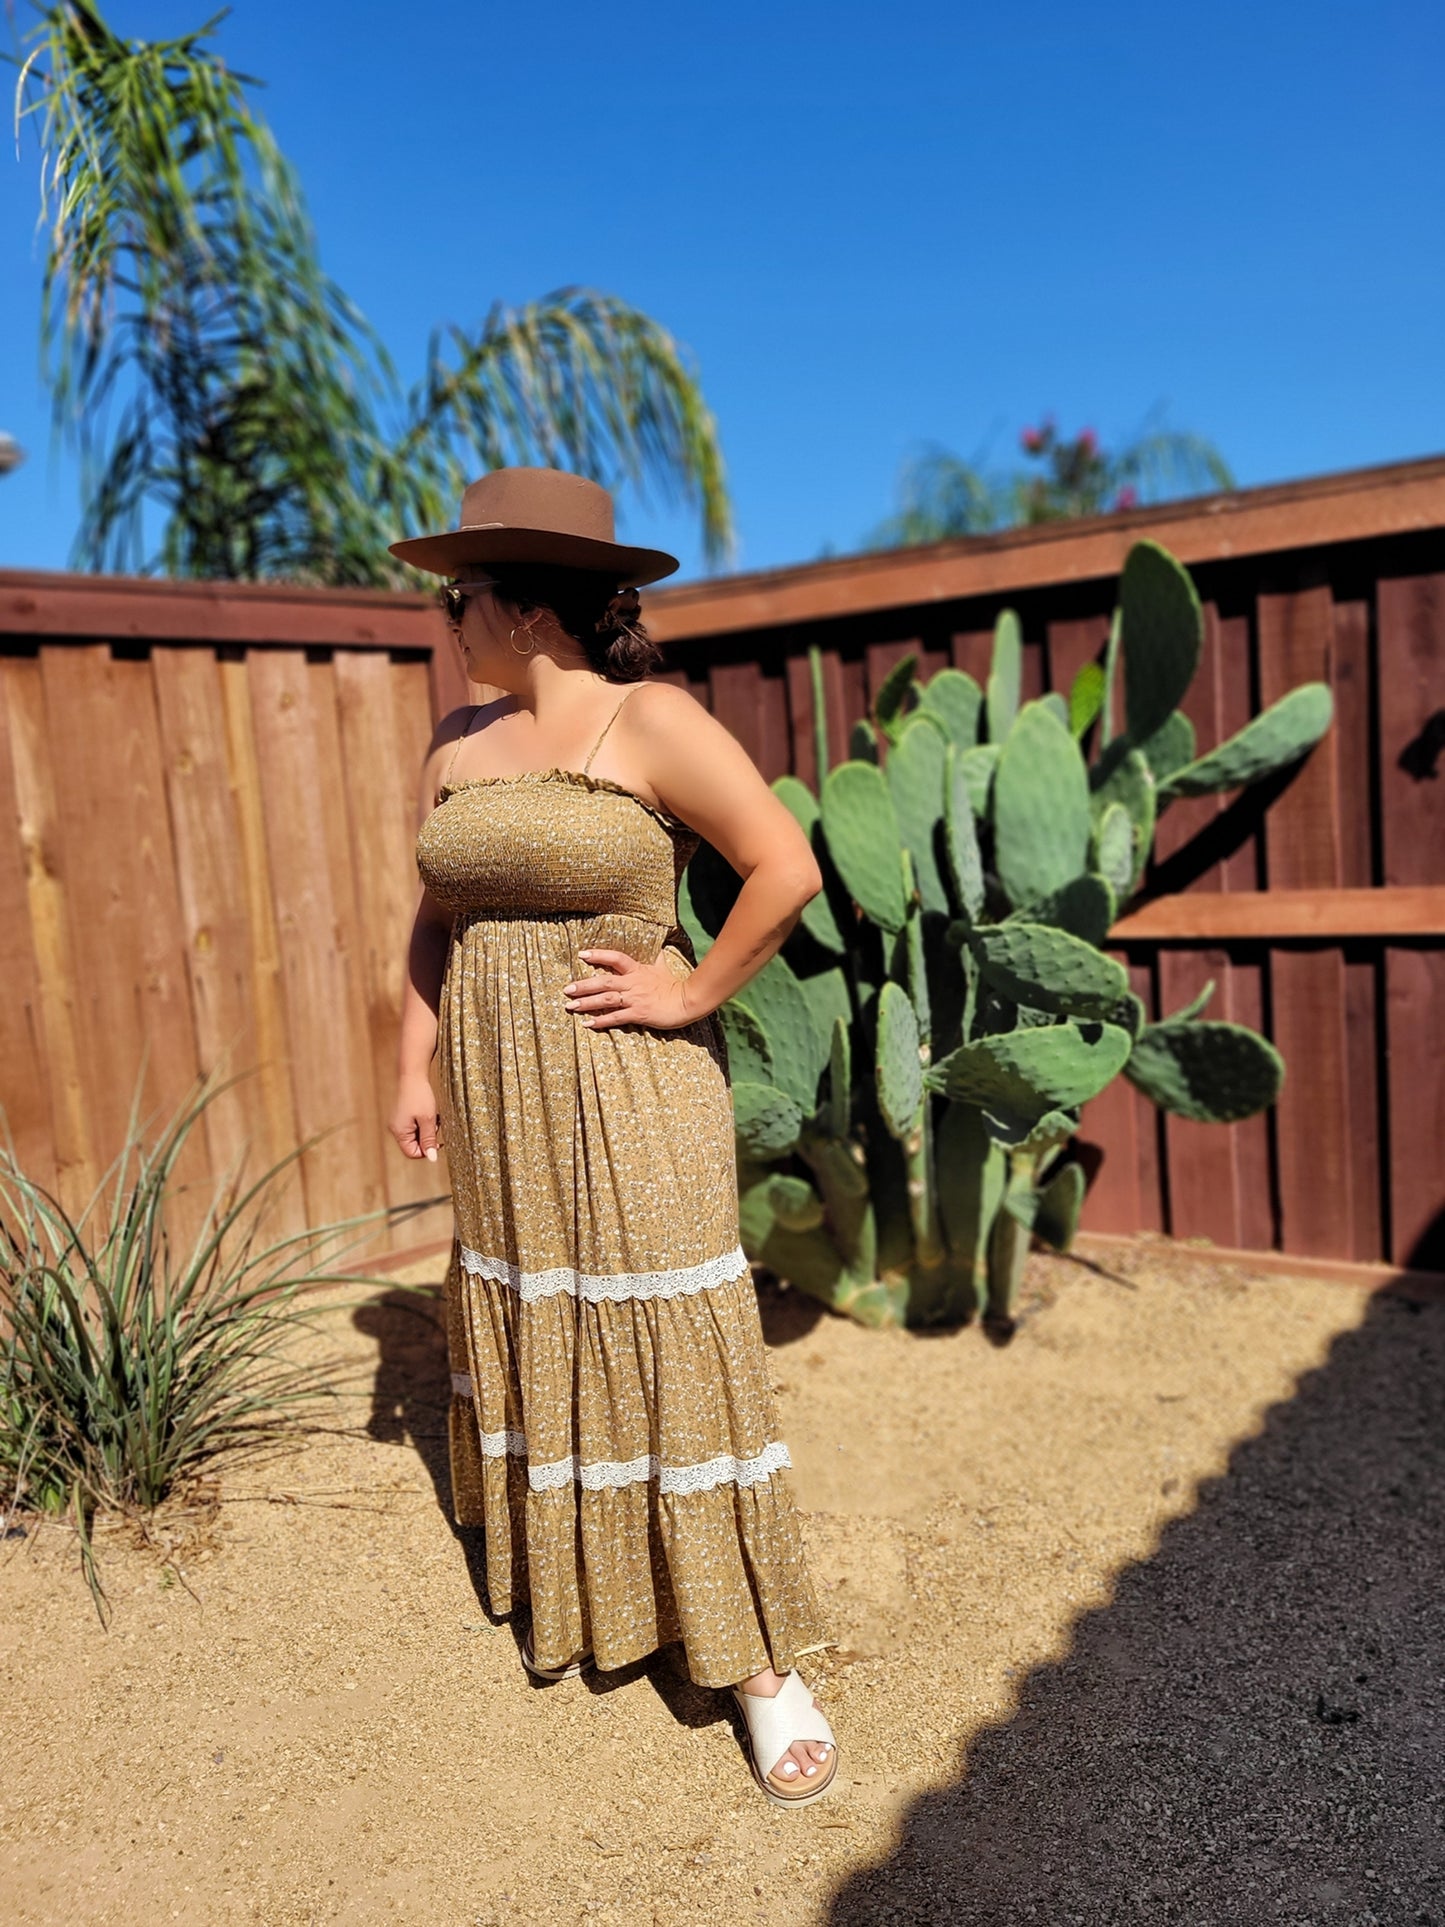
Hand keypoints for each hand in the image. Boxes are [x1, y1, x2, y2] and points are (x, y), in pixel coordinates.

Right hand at [388, 1072, 442, 1161]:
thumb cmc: (420, 1096)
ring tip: (433, 1117)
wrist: (413, 1075)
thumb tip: (432, 1158)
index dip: (426, 1150)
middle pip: (414, 1145)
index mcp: (399, 1132)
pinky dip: (424, 1123)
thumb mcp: (428, 1120)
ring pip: (416, 1135)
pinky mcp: (402, 1116)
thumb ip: (429, 1140)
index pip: (412, 1153)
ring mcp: (398, 1122)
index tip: (438, 1142)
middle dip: (427, 1138)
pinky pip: (414, 1127)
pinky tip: (429, 1113)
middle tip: (435, 1125)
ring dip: (427, 1130)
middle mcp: (396, 1129)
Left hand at [562, 947, 700, 1031]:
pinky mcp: (638, 1014)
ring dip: (587, 1003)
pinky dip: (601, 1021)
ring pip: (606, 1000)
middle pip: (604, 982)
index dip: (598, 955)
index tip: (582, 954)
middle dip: (584, 985)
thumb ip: (656, 957)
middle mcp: (633, 983)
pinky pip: (616, 1018)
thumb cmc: (674, 985)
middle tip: (566, 989)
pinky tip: (587, 1024)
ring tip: (571, 1006)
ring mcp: (635, 999)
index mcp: (637, 970)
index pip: (615, 958)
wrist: (687, 1002)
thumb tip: (658, 946)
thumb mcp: (663, 967)